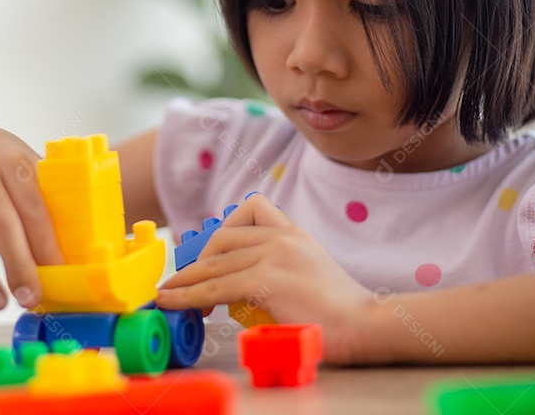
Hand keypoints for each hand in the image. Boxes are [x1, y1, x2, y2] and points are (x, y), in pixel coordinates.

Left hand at [155, 194, 374, 362]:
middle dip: (196, 261)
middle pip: (223, 238)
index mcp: (294, 232)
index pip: (251, 209)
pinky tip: (175, 304)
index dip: (224, 230)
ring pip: (214, 264)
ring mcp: (274, 255)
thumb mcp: (308, 275)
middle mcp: (283, 237)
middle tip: (182, 283)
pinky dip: (188, 297)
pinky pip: (214, 288)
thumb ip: (280, 269)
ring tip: (167, 296)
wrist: (367, 325)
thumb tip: (241, 287)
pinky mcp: (266, 280)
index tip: (210, 255)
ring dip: (185, 282)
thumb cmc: (340, 313)